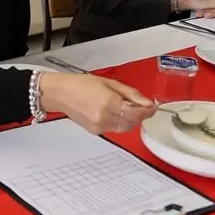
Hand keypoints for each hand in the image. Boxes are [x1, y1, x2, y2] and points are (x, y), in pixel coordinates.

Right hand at [38, 74, 156, 133]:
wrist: (61, 93)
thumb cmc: (81, 84)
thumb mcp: (110, 83)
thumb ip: (131, 94)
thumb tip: (146, 102)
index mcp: (109, 102)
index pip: (136, 113)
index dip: (148, 110)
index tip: (153, 106)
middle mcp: (104, 117)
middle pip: (132, 122)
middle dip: (141, 115)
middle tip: (144, 107)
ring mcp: (99, 126)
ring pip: (125, 128)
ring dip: (131, 120)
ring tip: (129, 108)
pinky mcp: (95, 131)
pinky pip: (115, 129)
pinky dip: (120, 122)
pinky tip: (116, 113)